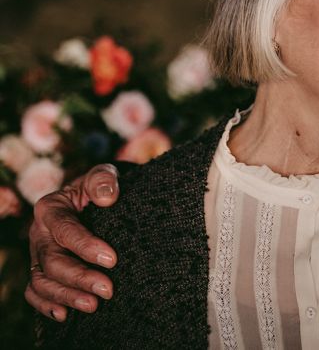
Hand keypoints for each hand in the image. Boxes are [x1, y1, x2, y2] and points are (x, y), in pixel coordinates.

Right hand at [25, 164, 119, 321]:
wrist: (96, 198)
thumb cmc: (101, 186)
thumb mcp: (104, 174)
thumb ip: (104, 180)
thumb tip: (108, 197)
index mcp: (50, 208)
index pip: (66, 230)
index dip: (87, 246)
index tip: (112, 260)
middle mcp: (39, 233)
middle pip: (53, 261)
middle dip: (80, 278)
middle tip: (108, 290)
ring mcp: (38, 254)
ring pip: (42, 281)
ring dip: (66, 296)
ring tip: (94, 305)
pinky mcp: (41, 270)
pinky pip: (35, 292)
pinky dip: (46, 305)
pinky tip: (65, 315)